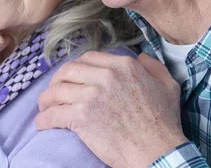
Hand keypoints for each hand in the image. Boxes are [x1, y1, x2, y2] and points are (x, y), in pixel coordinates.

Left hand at [35, 52, 187, 167]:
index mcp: (123, 66)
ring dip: (46, 99)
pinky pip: (53, 113)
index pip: (88, 58)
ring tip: (44, 107)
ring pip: (56, 90)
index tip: (72, 78)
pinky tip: (43, 123)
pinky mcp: (82, 116)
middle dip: (57, 80)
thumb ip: (153, 67)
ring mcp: (92, 95)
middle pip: (68, 70)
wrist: (158, 153)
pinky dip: (44, 119)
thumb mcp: (168, 86)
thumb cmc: (164, 124)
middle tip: (54, 92)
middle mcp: (106, 76)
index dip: (76, 68)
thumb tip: (141, 57)